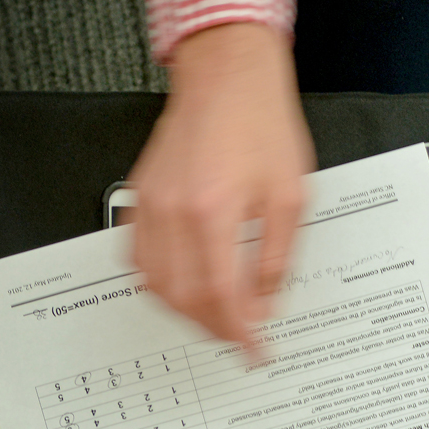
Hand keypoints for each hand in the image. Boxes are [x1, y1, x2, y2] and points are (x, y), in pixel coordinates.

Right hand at [128, 22, 314, 348]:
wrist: (227, 78)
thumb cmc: (262, 124)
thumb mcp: (291, 196)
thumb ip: (277, 256)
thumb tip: (267, 301)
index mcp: (213, 212)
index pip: (221, 296)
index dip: (239, 332)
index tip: (256, 350)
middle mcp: (173, 213)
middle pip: (183, 297)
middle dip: (213, 328)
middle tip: (241, 338)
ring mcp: (149, 205)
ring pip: (153, 283)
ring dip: (185, 310)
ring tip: (219, 318)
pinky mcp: (139, 198)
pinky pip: (137, 257)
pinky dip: (161, 283)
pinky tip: (187, 286)